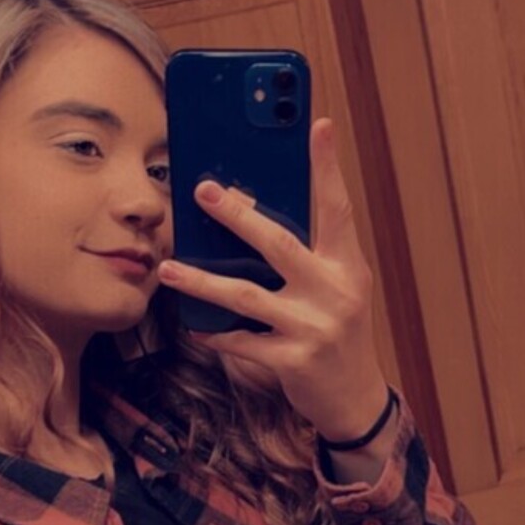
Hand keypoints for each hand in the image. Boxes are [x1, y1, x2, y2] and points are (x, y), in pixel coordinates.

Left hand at [156, 118, 388, 437]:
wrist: (355, 398)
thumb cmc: (337, 332)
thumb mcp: (336, 287)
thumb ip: (307, 255)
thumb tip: (251, 211)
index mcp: (347, 266)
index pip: (337, 207)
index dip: (327, 166)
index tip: (319, 126)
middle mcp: (334, 292)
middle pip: (278, 243)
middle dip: (237, 215)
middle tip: (203, 191)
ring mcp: (313, 327)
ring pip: (246, 294)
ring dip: (202, 280)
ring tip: (170, 267)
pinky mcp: (293, 360)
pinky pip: (241, 340)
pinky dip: (214, 330)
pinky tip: (192, 323)